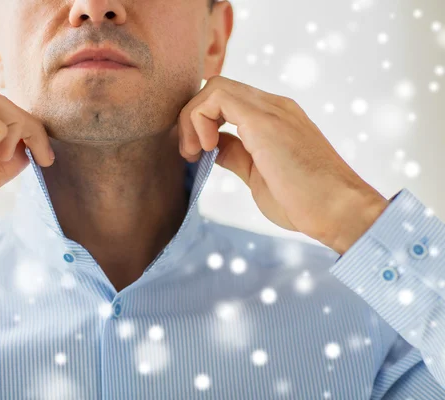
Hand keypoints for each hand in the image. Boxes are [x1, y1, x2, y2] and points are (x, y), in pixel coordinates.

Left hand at [177, 76, 388, 254]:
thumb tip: (214, 147)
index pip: (227, 103)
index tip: (196, 155)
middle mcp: (274, 107)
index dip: (202, 123)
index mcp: (274, 119)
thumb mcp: (257, 174)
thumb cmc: (305, 202)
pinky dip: (198, 119)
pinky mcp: (264, 120)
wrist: (338, 210)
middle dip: (191, 118)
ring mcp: (271, 109)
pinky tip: (206, 148)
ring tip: (194, 152)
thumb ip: (236, 155)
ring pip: (214, 88)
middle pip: (217, 90)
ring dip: (192, 118)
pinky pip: (217, 96)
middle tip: (190, 154)